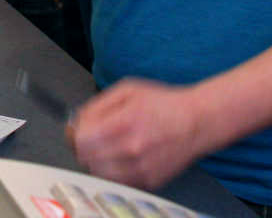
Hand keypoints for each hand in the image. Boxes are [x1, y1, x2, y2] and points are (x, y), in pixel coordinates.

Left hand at [66, 77, 210, 191]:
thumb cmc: (163, 103)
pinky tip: (120, 157)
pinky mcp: (149, 181)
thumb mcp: (127, 90)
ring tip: (107, 147)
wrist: (196, 122)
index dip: (75, 134)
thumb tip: (77, 121)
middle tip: (91, 138)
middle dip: (84, 147)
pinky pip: (117, 181)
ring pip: (99, 173)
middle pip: (87, 158)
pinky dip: (112, 171)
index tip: (77, 130)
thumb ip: (97, 105)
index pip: (82, 140)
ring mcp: (141, 169)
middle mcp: (132, 149)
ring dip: (96, 160)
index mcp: (124, 123)